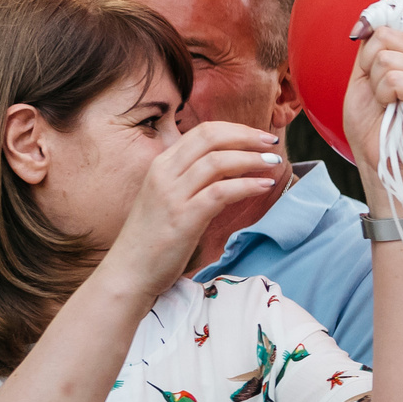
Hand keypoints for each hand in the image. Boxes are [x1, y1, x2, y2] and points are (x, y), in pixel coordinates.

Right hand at [103, 119, 284, 299]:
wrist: (129, 271)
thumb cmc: (153, 238)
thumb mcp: (168, 197)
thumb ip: (191, 179)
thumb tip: (228, 166)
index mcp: (161, 164)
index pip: (202, 132)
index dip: (235, 130)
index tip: (258, 137)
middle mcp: (164, 173)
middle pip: (210, 138)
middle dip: (247, 136)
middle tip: (272, 143)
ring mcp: (172, 195)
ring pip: (217, 161)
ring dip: (251, 158)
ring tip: (273, 163)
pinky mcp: (184, 218)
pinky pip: (221, 192)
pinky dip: (247, 185)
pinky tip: (264, 186)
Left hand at [342, 23, 402, 210]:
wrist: (375, 155)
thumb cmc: (369, 122)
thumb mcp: (361, 76)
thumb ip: (369, 47)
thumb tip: (374, 17)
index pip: (391, 24)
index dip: (371, 35)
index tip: (365, 61)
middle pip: (386, 35)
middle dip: (369, 63)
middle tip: (375, 89)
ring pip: (387, 58)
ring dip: (375, 83)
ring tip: (384, 102)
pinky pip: (396, 78)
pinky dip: (384, 94)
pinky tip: (391, 107)